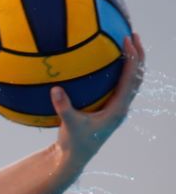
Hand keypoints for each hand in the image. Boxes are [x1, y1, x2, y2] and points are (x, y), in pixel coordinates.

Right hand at [52, 33, 145, 167]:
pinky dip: (119, 72)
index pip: (131, 79)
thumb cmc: (74, 143)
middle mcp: (122, 106)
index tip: (128, 40)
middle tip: (133, 35)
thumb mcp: (69, 125)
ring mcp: (117, 107)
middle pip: (138, 76)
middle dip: (138, 55)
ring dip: (132, 63)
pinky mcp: (109, 108)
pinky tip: (108, 64)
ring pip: (131, 81)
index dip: (132, 58)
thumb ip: (64, 107)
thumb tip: (55, 89)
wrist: (75, 158)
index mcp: (118, 108)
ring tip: (127, 45)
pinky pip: (120, 85)